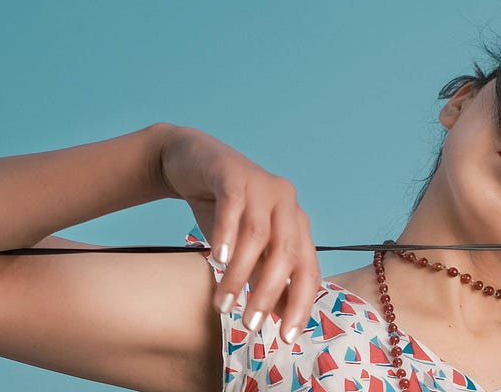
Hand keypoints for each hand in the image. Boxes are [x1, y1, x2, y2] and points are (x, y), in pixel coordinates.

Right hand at [159, 127, 317, 342]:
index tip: (286, 338)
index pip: (309, 270)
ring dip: (240, 273)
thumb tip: (283, 317)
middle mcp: (287, 204)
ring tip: (223, 303)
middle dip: (269, 294)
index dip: (301, 304)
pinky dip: (227, 234)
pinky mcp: (234, 174)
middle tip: (249, 324)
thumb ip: (265, 277)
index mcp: (297, 225)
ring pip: (258, 236)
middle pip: (287, 255)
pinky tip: (216, 259)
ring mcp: (263, 186)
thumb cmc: (224, 211)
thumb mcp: (247, 249)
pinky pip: (234, 206)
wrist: (191, 162)